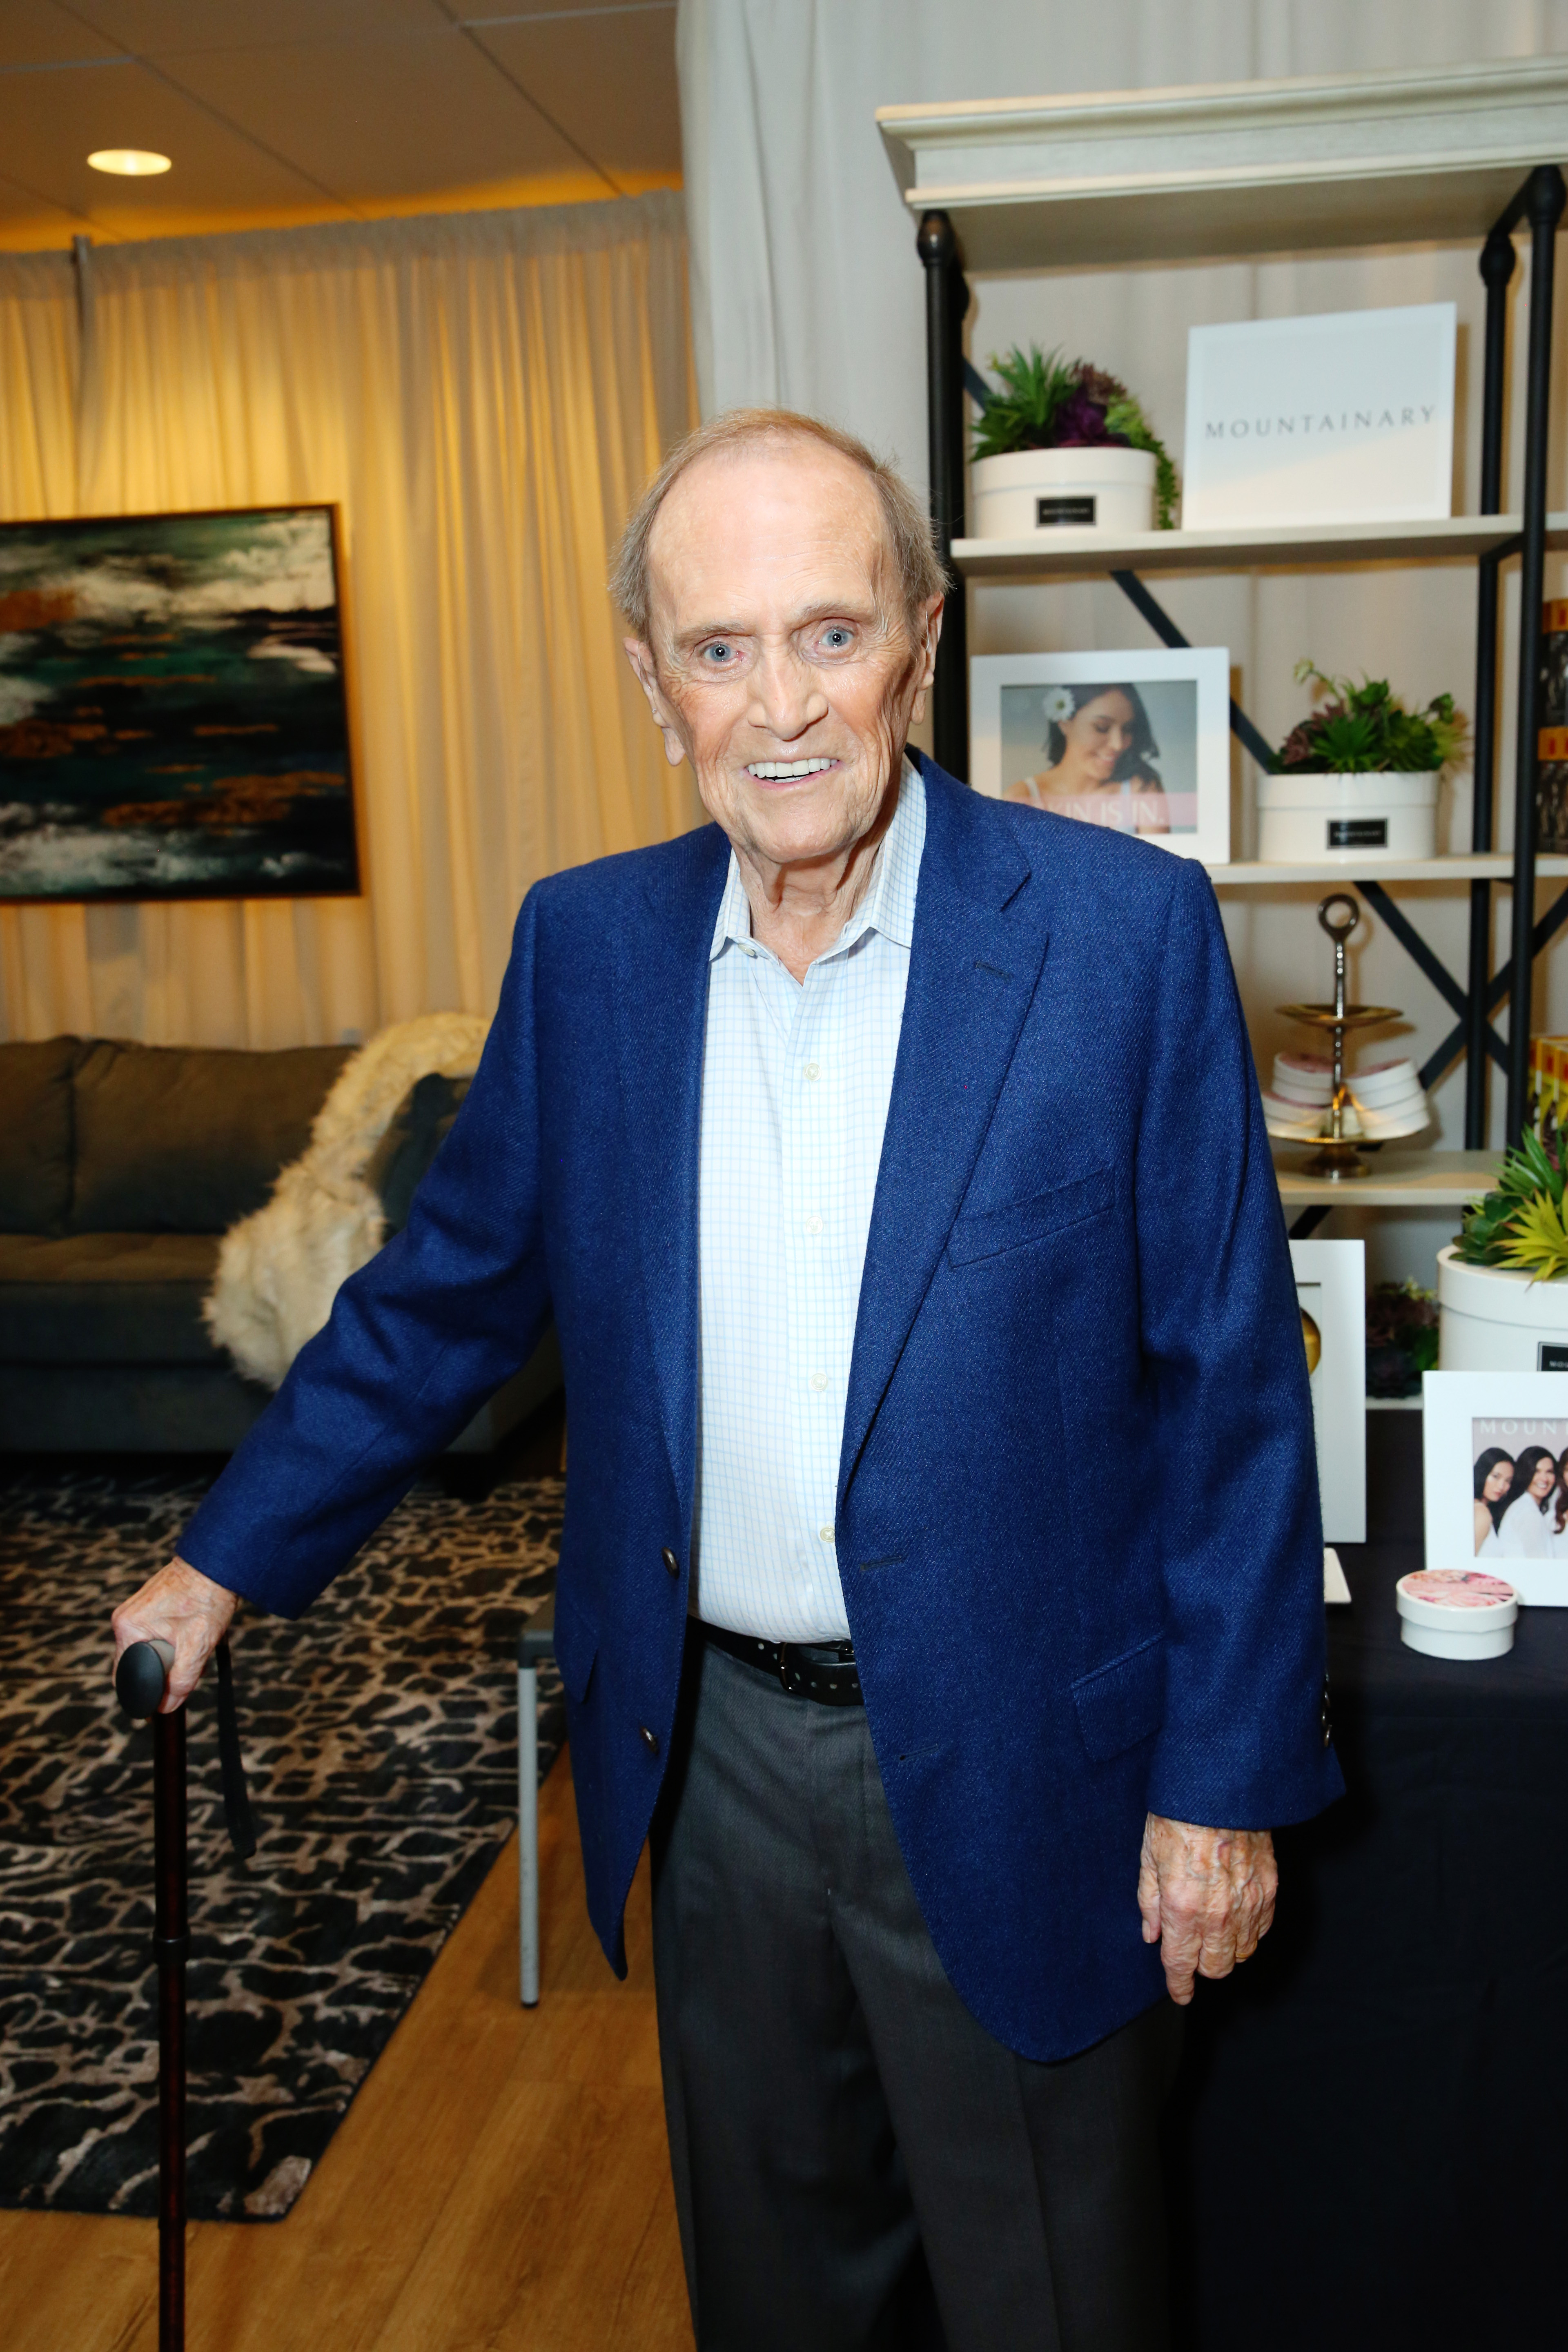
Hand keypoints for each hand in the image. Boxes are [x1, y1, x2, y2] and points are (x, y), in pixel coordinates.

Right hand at [111, 1556, 236, 1713]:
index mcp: (127, 1628)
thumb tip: (166, 1707)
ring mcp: (137, 1610)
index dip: (143, 1690)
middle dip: (162, 1672)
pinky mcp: (150, 1605)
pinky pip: (155, 1634)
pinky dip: (173, 1641)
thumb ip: (181, 1679)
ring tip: (195, 1647)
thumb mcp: (196, 1644)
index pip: (124, 1675)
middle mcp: (126, 1618)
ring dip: (171, 1656)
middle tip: (188, 1668)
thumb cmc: (207, 1597)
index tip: (163, 1698)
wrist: (219, 1563)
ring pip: (149, 1648)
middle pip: (137, 1662)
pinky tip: (192, 1636)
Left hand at [1137, 1813, 1276, 2005]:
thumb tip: (1152, 1934)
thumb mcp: (1149, 1856)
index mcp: (1183, 1908)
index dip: (1179, 1986)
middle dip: (1201, 1968)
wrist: (1220, 1787)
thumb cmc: (1179, 1815)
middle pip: (1216, 1968)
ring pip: (1242, 1953)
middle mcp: (1218, 1913)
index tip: (1180, 1994)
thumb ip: (1150, 1902)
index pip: (1181, 1964)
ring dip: (1227, 1950)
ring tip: (1213, 1932)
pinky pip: (1262, 1930)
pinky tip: (1236, 1917)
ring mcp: (1248, 1904)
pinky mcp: (1269, 1890)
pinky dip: (1250, 1931)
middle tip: (1192, 1953)